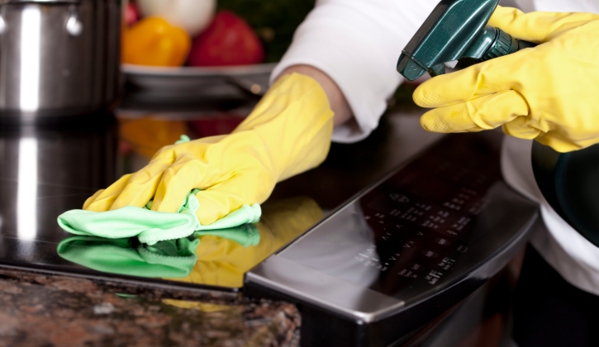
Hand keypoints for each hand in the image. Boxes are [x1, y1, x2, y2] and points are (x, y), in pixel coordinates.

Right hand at [84, 73, 333, 224]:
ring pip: (132, 180)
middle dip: (125, 206)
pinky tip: (96, 205)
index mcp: (200, 160)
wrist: (252, 146)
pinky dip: (113, 193)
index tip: (152, 229)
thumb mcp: (248, 188)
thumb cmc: (251, 167)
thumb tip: (192, 218)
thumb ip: (219, 203)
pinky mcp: (159, 167)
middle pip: (145, 180)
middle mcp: (176, 156)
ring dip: (111, 200)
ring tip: (89, 217)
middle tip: (105, 228)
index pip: (175, 182)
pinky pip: (132, 180)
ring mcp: (164, 160)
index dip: (163, 206)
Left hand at [413, 6, 598, 151]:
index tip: (422, 95)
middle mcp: (538, 103)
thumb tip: (494, 20)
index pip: (474, 83)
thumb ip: (524, 28)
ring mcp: (553, 127)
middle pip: (478, 116)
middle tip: (427, 120)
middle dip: (447, 119)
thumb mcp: (568, 28)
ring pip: (509, 123)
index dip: (443, 91)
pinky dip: (534, 119)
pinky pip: (537, 132)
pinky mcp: (566, 142)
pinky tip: (550, 103)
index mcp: (534, 72)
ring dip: (502, 111)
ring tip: (516, 93)